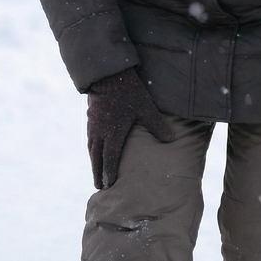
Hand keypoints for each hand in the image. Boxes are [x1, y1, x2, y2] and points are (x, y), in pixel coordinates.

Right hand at [86, 67, 176, 188]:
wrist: (108, 74)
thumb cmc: (129, 91)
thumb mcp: (146, 108)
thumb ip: (157, 125)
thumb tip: (171, 139)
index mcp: (113, 134)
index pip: (110, 159)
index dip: (109, 173)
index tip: (108, 185)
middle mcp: (100, 132)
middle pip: (97, 158)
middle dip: (98, 173)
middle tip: (99, 186)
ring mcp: (93, 125)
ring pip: (91, 148)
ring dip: (94, 161)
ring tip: (96, 170)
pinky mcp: (91, 116)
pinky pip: (89, 138)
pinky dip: (91, 147)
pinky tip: (94, 148)